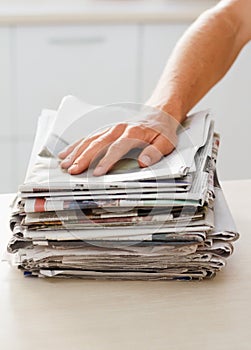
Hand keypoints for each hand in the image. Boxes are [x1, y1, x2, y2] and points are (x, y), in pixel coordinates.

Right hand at [58, 111, 178, 175]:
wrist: (159, 113)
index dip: (106, 161)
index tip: (97, 173)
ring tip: (65, 164)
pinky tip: (66, 153)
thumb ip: (155, 152)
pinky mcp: (106, 130)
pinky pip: (88, 137)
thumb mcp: (166, 142)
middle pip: (98, 144)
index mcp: (134, 133)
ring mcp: (111, 129)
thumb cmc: (162, 131)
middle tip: (72, 170)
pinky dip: (76, 145)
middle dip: (84, 158)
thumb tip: (143, 162)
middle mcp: (119, 129)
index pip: (117, 148)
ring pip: (90, 140)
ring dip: (76, 152)